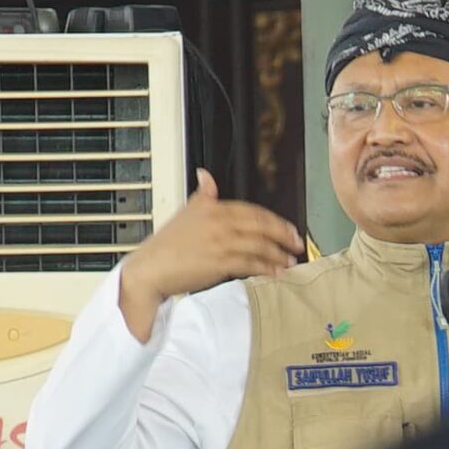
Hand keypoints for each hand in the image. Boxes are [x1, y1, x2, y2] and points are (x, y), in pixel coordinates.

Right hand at [117, 169, 305, 340]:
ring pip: (258, 246)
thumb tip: (206, 176)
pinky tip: (275, 272)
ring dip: (277, 254)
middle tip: (296, 242)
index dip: (274, 219)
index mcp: (212, 208)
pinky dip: (265, 268)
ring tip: (289, 261)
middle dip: (283, 234)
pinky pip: (250, 264)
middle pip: (260, 225)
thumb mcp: (186, 212)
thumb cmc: (167, 245)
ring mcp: (220, 243)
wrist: (151, 268)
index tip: (288, 227)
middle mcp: (218, 223)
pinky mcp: (220, 263)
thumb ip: (203, 195)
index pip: (251, 210)